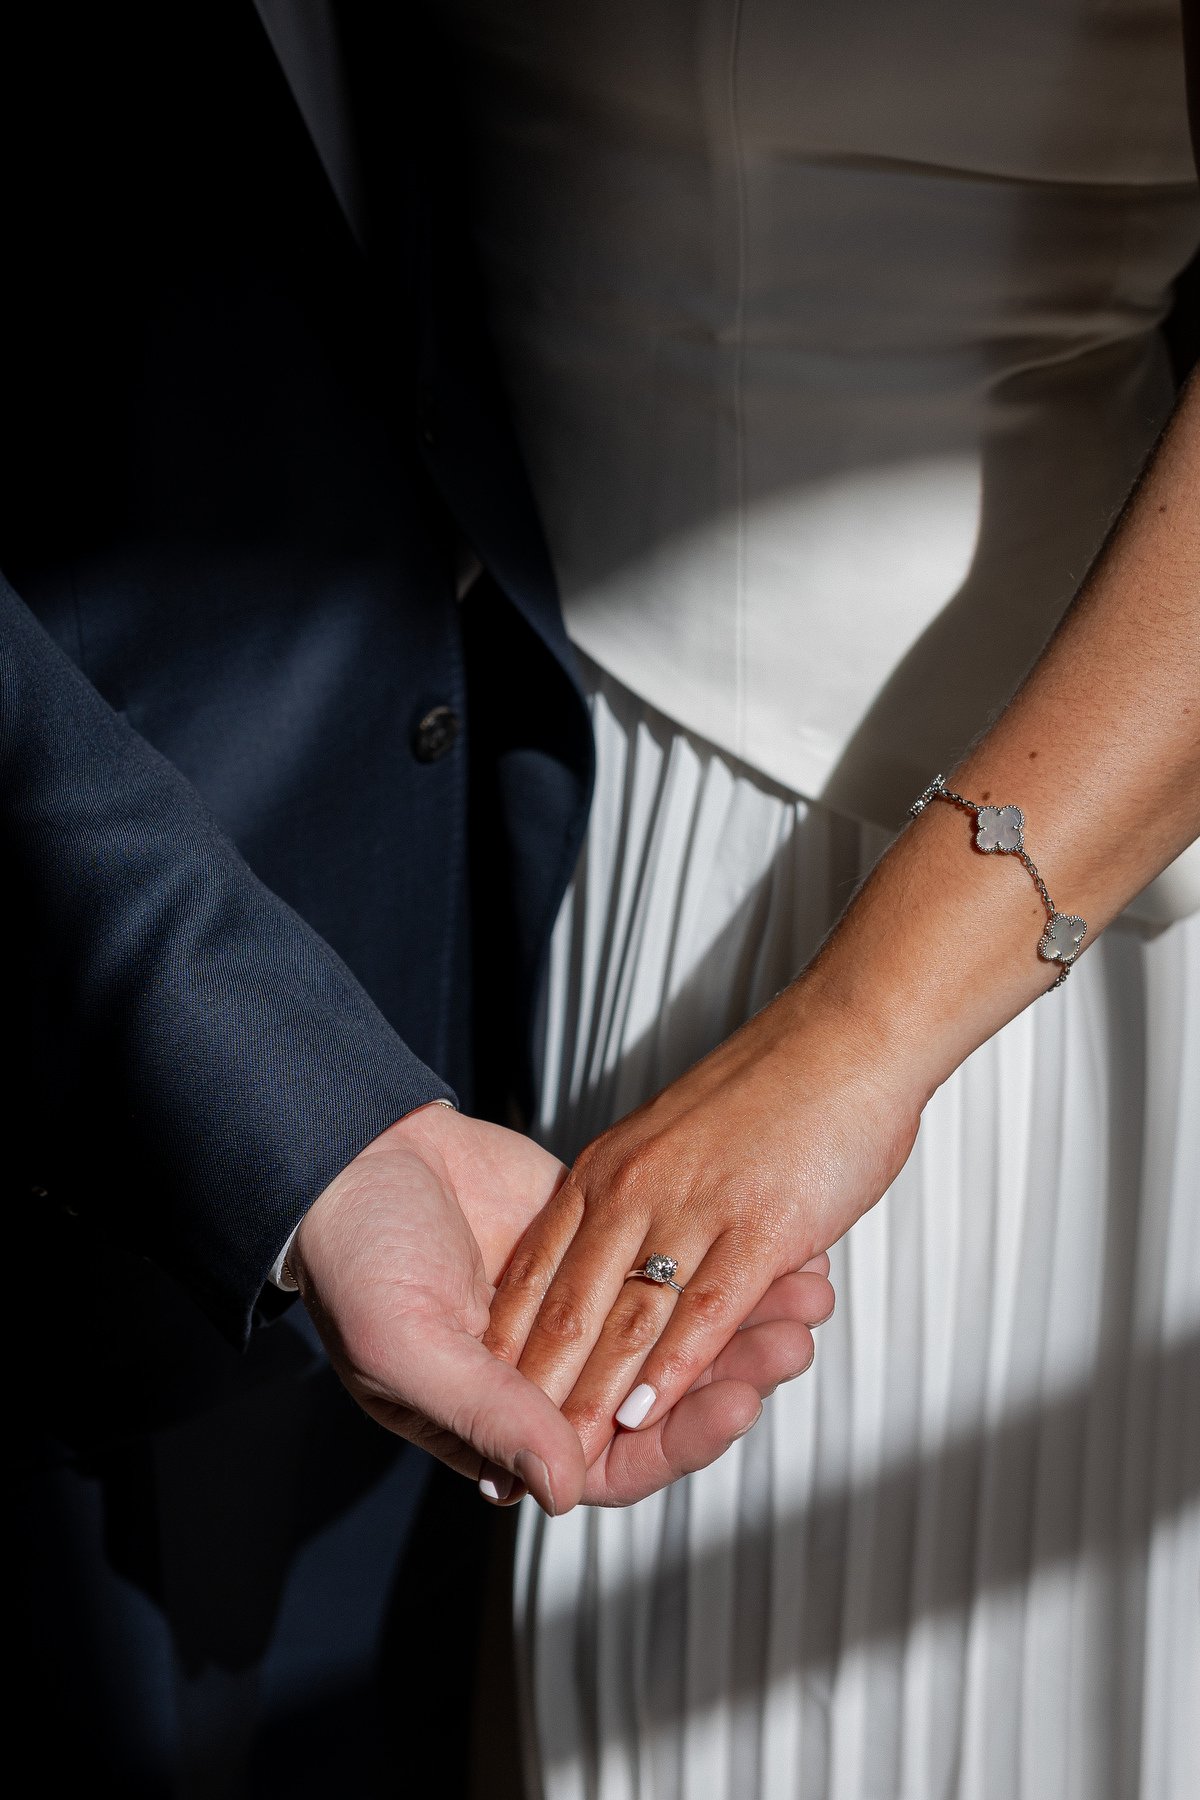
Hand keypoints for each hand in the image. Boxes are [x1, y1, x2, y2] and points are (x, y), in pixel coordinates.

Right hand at [288, 1101, 835, 1511]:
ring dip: (738, 1317)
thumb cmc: (355, 1260)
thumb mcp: (409, 1346)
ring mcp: (575, 1309)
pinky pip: (665, 1262)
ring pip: (674, 1329)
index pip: (613, 1458)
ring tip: (804, 1289)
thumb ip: (489, 1415)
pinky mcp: (591, 1242)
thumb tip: (564, 1486)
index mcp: (501, 1422)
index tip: (738, 1402)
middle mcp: (546, 1377)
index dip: (679, 1437)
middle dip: (731, 1372)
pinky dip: (718, 1255)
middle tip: (791, 1338)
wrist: (349, 1156)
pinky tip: (770, 1240)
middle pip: (660, 1396)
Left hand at [485, 982, 919, 1466]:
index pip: (538, 1271)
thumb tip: (621, 1271)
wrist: (848, 1033)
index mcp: (608, 1171)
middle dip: (537, 1393)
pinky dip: (672, 1370)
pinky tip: (648, 1414)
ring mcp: (695, 1205)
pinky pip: (704, 1308)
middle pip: (569, 1308)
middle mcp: (634, 1187)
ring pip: (628, 1319)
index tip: (481, 1405)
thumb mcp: (676, 1144)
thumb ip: (644, 1205)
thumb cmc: (775, 1091)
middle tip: (507, 1459)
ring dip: (596, 1398)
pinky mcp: (759, 1223)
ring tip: (570, 1456)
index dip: (508, 1346)